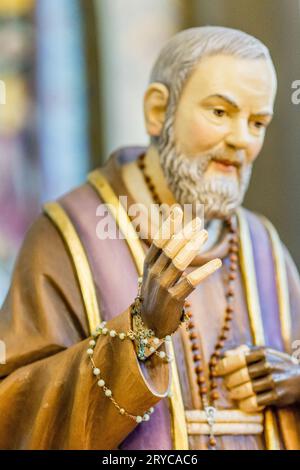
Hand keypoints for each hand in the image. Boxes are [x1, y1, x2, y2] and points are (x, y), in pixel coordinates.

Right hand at [140, 206, 221, 337]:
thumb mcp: (154, 273)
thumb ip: (162, 256)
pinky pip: (191, 282)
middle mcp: (154, 273)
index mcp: (148, 264)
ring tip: (205, 234)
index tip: (177, 209)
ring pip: (179, 261)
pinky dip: (204, 271)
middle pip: (170, 248)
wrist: (149, 324)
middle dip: (184, 232)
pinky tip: (217, 262)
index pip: (158, 240)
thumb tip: (177, 234)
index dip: (168, 225)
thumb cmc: (155, 295)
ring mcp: (163, 286)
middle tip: (199, 221)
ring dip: (193, 246)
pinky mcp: (173, 299)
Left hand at [215, 345, 299, 411]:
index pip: (238, 359)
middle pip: (241, 375)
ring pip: (247, 389)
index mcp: (262, 353)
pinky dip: (246, 404)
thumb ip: (244, 352)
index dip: (225, 366)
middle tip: (225, 385)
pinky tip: (242, 403)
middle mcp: (268, 366)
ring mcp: (273, 381)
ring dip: (236, 393)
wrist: (299, 379)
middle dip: (229, 381)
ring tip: (231, 394)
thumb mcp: (263, 353)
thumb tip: (225, 354)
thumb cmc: (276, 364)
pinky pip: (256, 402)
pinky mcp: (277, 396)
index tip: (217, 370)